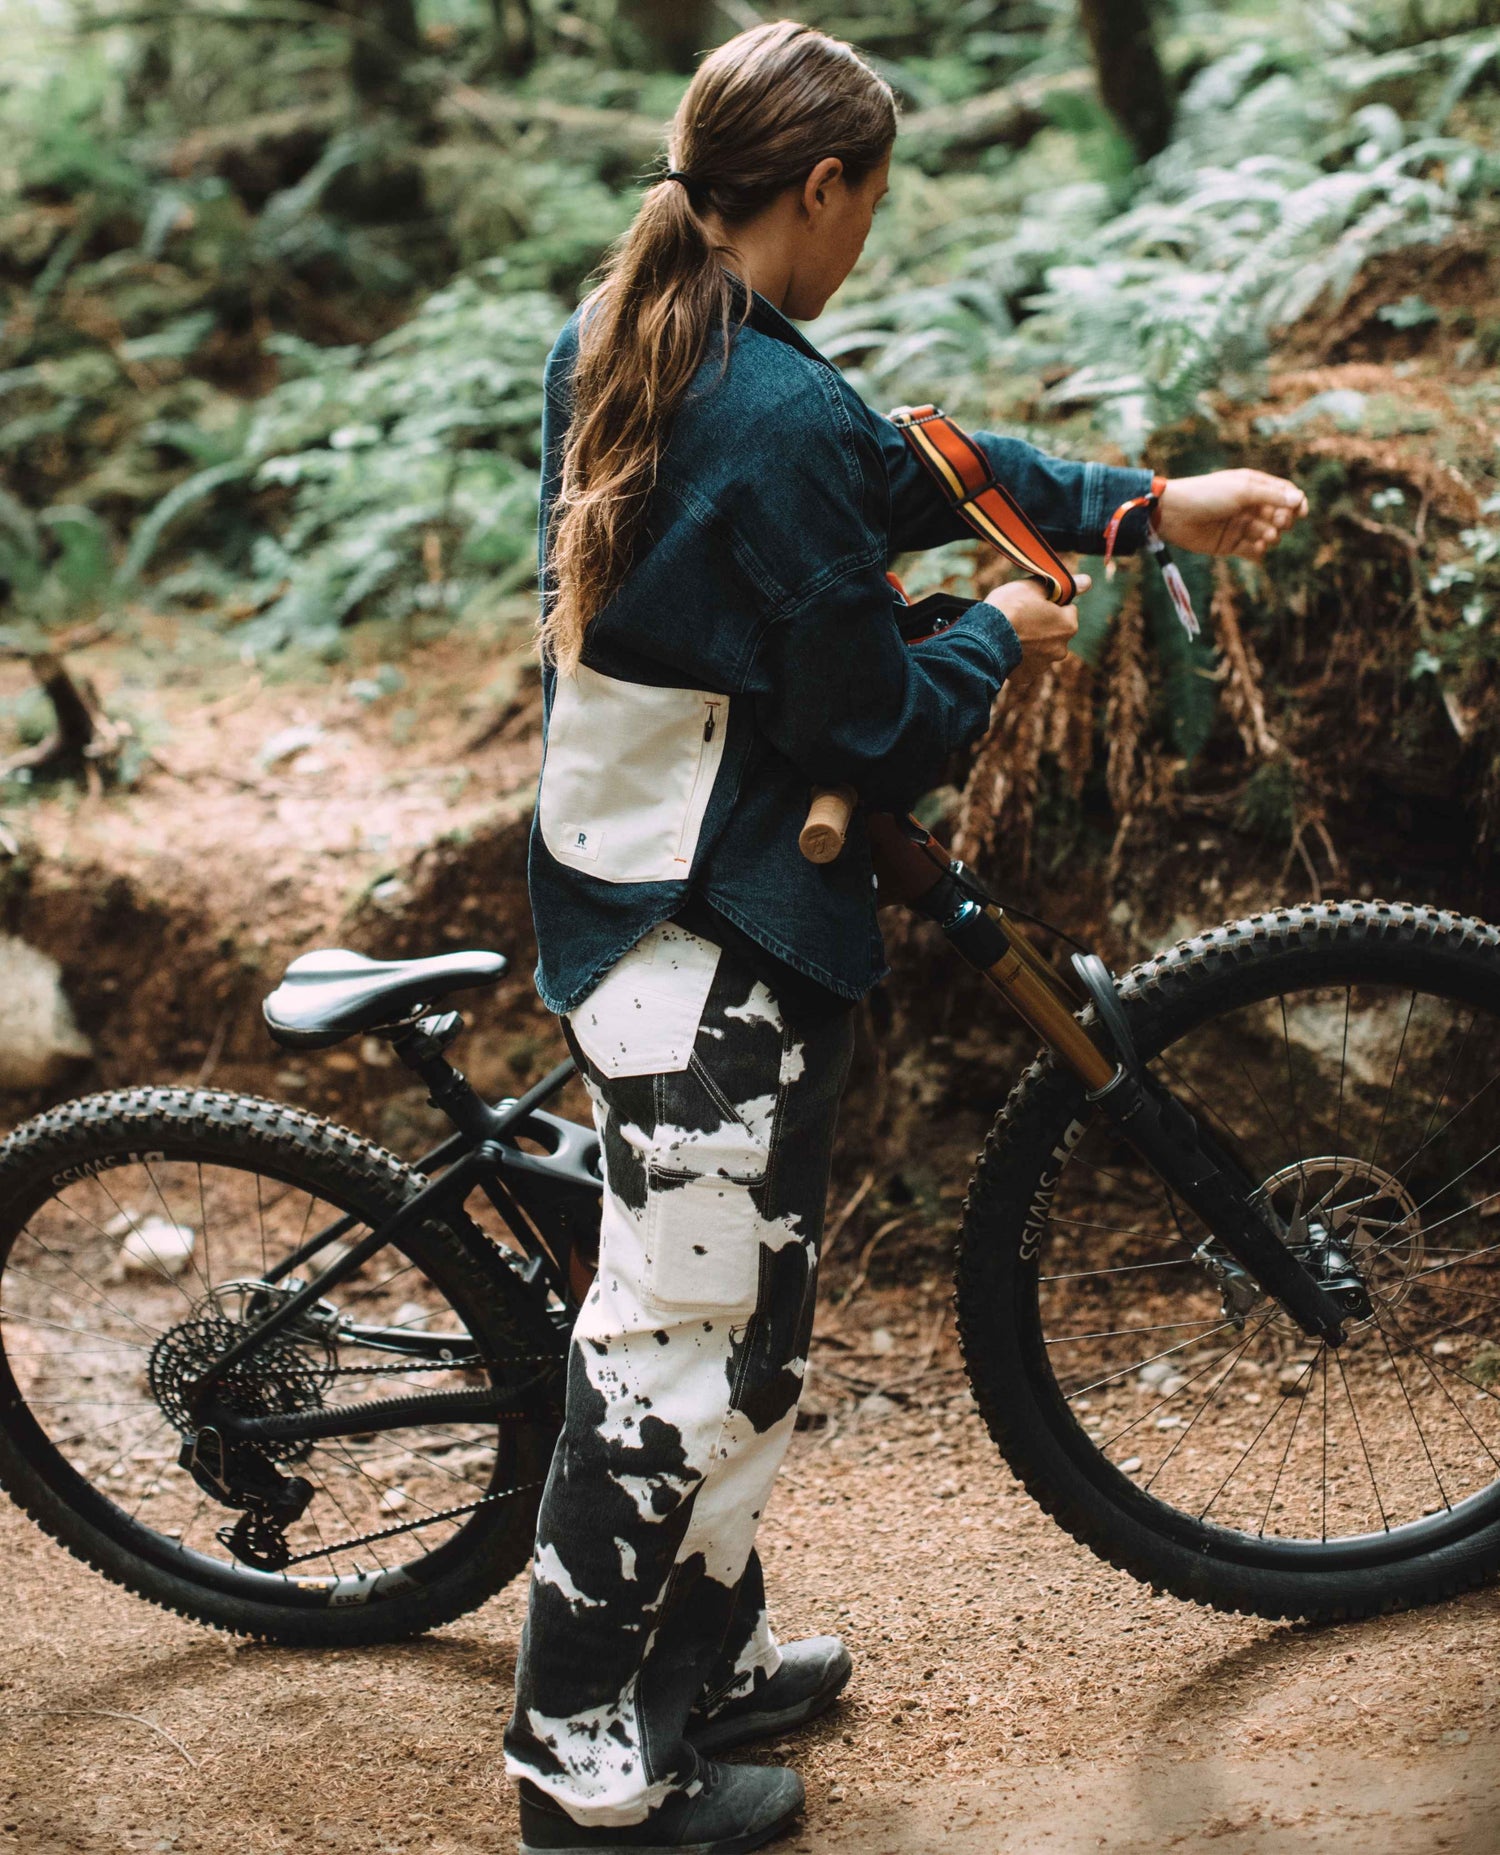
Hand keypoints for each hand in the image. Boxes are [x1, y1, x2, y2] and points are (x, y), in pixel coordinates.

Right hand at [985, 573, 1089, 665]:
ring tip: (1011, 633)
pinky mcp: (1026, 676)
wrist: (984, 638)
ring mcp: (1044, 665)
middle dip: (1044, 625)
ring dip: (1032, 642)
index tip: (1036, 602)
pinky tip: (1007, 648)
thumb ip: (1063, 585)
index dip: (1051, 603)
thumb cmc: (1010, 608)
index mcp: (1068, 625)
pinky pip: (1026, 663)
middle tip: (1022, 617)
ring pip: (1041, 649)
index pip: (1068, 609)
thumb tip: (1087, 581)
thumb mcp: (1035, 587)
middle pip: (1055, 632)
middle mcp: (1061, 648)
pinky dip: (1020, 656)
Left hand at [1156, 470, 1307, 560]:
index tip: (1301, 512)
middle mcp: (1248, 505)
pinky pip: (1252, 551)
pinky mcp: (1229, 544)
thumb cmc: (1207, 495)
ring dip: (1272, 536)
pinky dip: (1259, 551)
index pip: (1284, 494)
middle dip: (1284, 521)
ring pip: (1268, 534)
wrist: (1174, 514)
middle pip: (1279, 515)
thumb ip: (1271, 496)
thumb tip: (1299, 499)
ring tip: (1266, 537)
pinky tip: (1258, 548)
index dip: (1296, 503)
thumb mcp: (1242, 490)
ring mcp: (1239, 526)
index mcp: (1253, 486)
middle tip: (1278, 523)